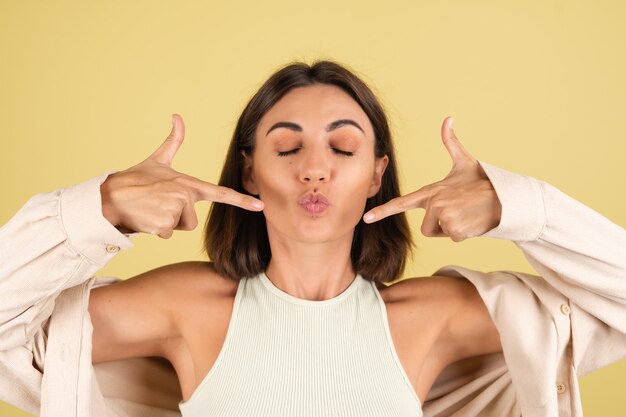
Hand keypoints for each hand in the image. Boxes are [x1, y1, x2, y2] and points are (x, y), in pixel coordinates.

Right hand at [100, 114, 263, 238]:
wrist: (111, 195)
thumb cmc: (135, 180)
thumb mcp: (158, 161)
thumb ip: (173, 141)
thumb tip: (177, 115)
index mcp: (188, 183)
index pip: (220, 193)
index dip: (241, 200)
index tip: (260, 206)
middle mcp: (185, 195)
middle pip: (190, 221)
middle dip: (174, 219)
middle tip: (157, 205)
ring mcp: (176, 209)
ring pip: (179, 228)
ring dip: (164, 224)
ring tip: (151, 210)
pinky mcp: (165, 223)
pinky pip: (166, 234)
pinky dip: (154, 230)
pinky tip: (145, 217)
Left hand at [362, 117, 501, 241]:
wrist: (504, 196)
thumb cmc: (483, 181)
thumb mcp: (464, 161)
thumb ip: (451, 142)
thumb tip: (448, 118)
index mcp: (431, 190)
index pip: (402, 202)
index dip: (383, 210)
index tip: (367, 217)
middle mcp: (433, 202)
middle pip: (426, 227)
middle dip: (442, 226)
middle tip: (459, 212)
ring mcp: (442, 215)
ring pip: (439, 233)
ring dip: (453, 230)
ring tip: (466, 215)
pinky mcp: (453, 227)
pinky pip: (452, 238)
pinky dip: (464, 234)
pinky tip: (472, 221)